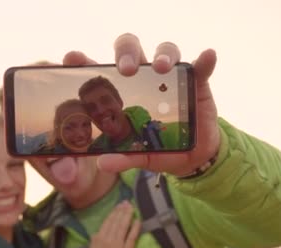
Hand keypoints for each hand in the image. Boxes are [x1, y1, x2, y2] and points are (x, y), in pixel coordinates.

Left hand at [62, 33, 219, 176]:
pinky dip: (204, 61)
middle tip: (126, 70)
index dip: (86, 61)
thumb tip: (102, 164)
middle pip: (132, 50)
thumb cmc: (159, 149)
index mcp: (122, 90)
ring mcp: (171, 77)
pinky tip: (207, 56)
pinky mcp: (196, 81)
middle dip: (126, 54)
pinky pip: (201, 67)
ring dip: (164, 55)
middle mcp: (144, 77)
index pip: (102, 69)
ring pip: (166, 51)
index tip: (73, 58)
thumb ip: (123, 158)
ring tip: (162, 67)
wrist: (192, 155)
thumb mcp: (140, 156)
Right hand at [87, 201, 140, 247]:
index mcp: (99, 237)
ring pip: (123, 226)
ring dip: (127, 215)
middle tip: (126, 202)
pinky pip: (131, 237)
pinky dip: (135, 228)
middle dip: (121, 211)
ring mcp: (119, 244)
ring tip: (131, 207)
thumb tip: (97, 233)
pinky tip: (137, 220)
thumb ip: (95, 240)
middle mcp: (109, 238)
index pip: (108, 222)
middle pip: (116, 221)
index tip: (118, 206)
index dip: (114, 212)